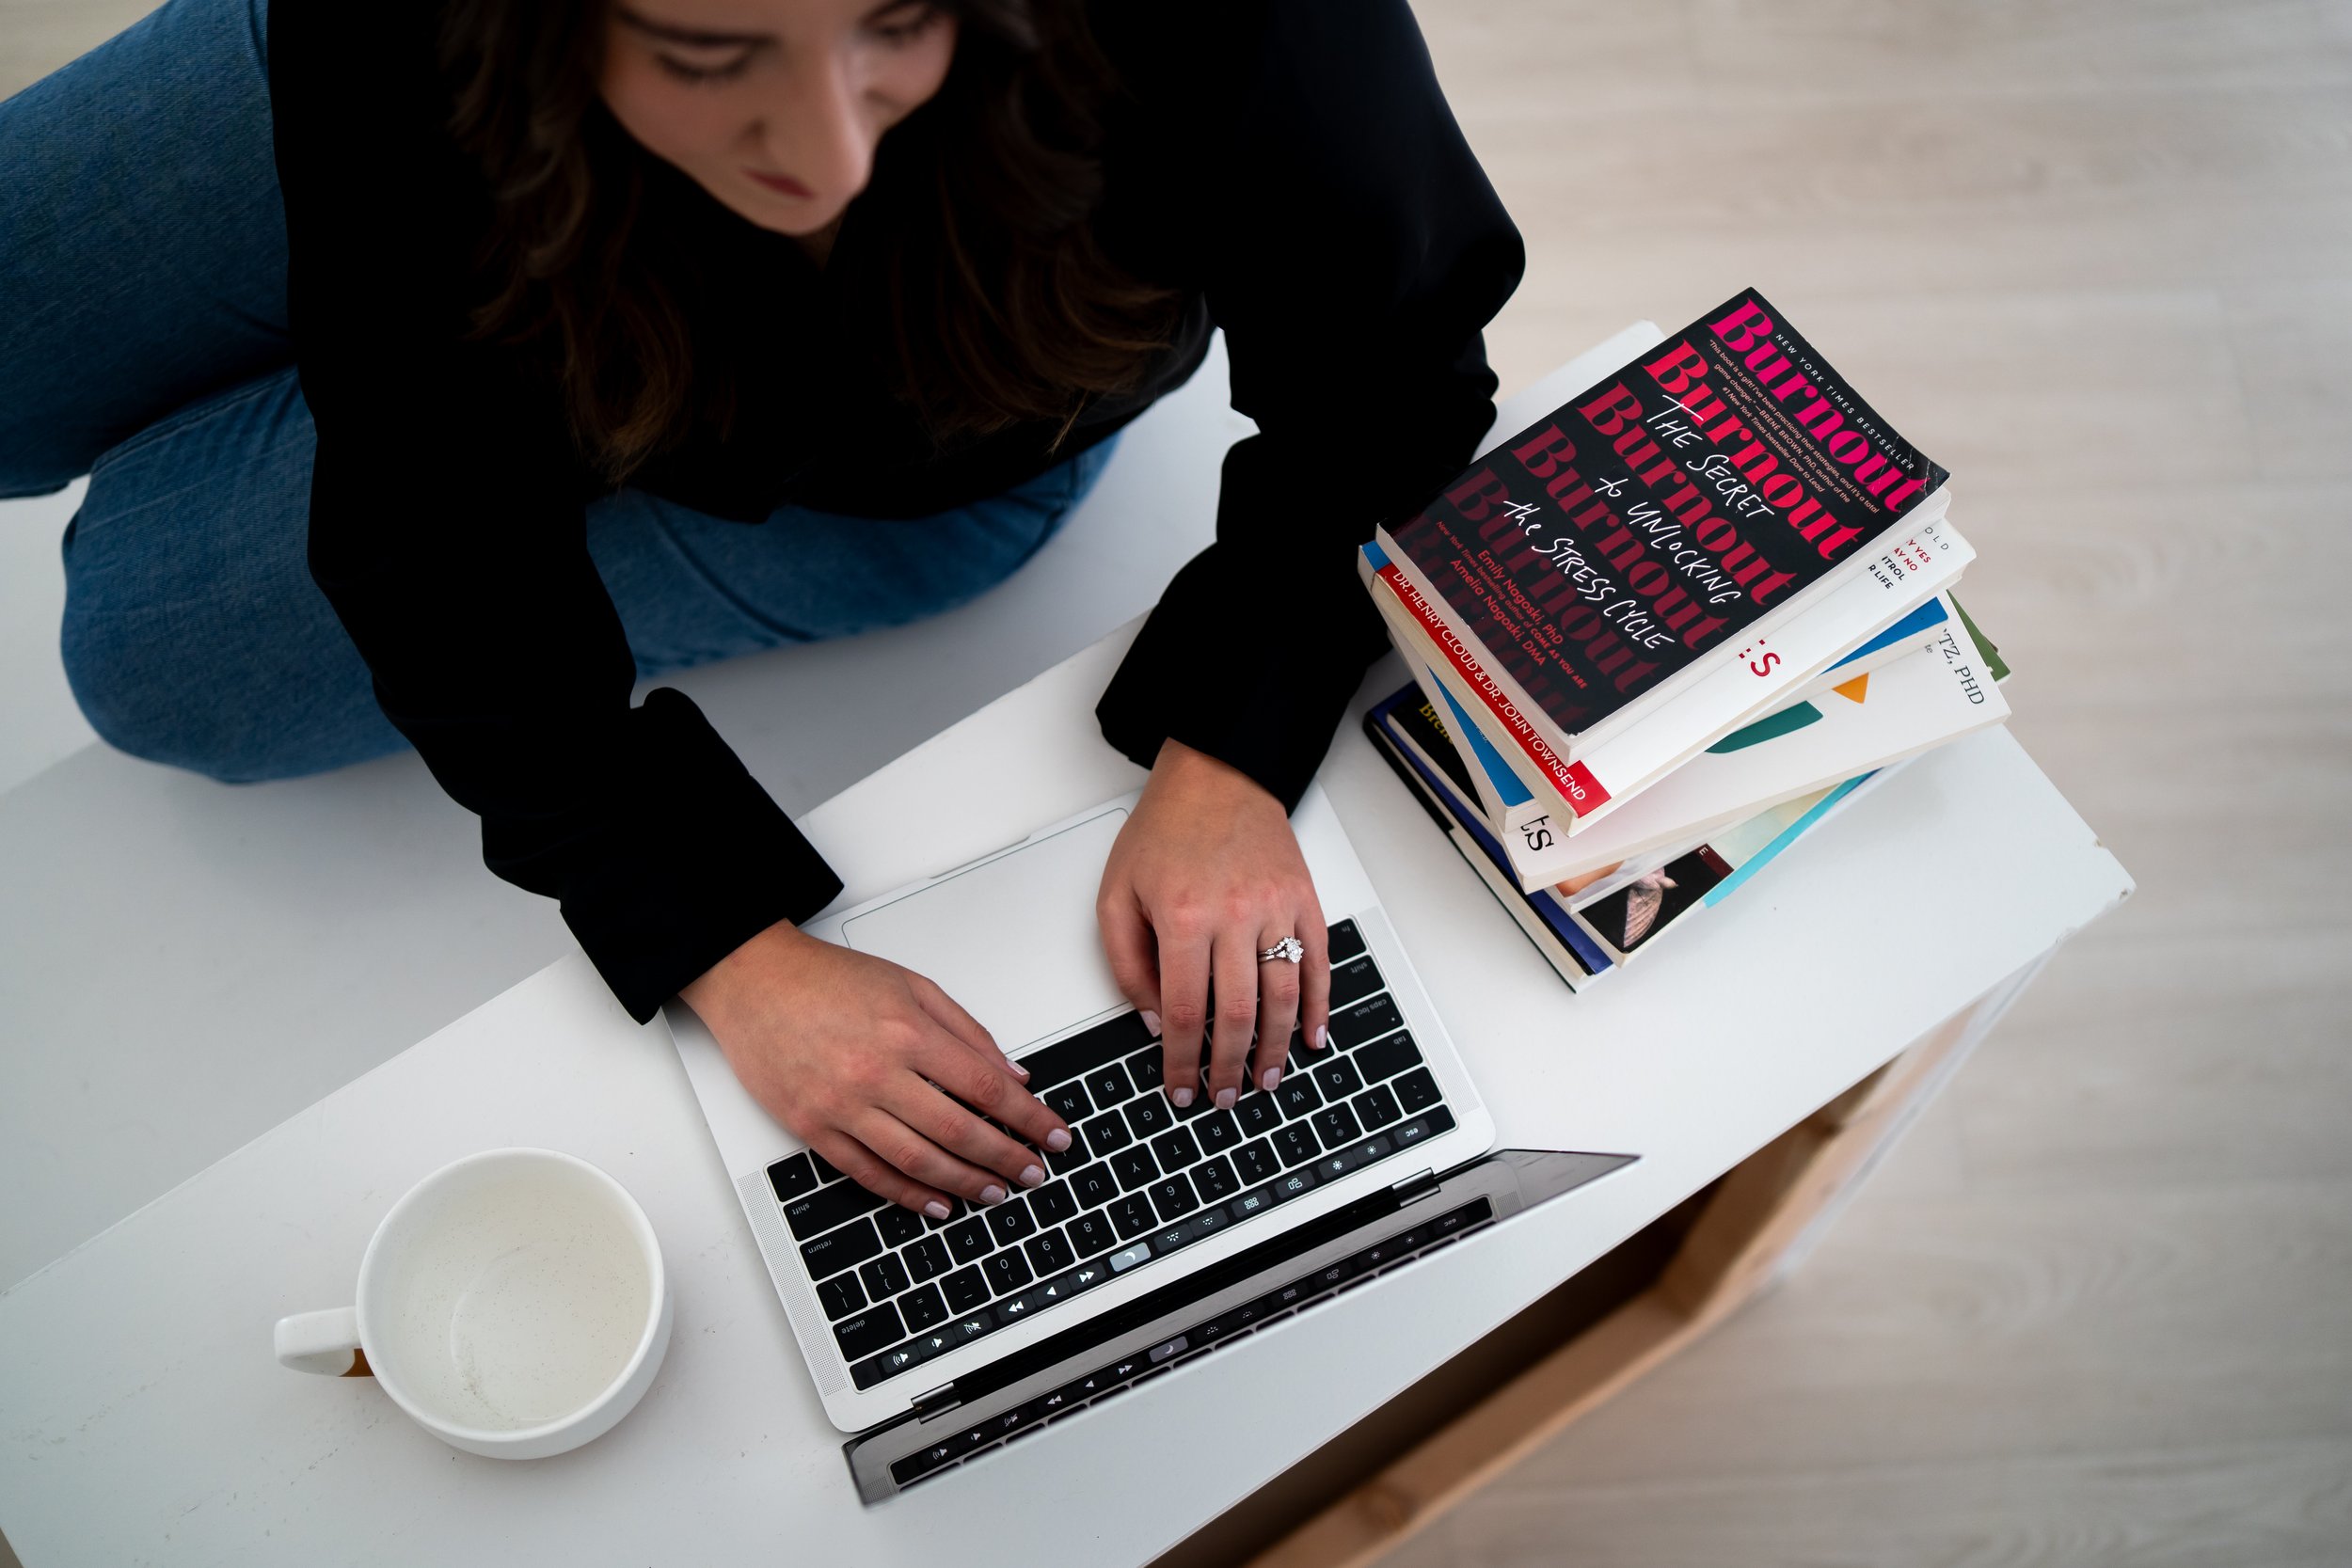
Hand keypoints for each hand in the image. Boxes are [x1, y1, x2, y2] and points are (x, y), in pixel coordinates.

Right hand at [680, 920, 1073, 1216]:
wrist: (753, 981)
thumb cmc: (828, 979)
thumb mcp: (912, 985)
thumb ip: (967, 1031)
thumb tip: (1013, 1076)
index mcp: (907, 1032)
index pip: (985, 1087)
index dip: (1027, 1119)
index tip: (1052, 1135)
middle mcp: (875, 1072)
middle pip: (958, 1131)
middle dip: (1006, 1159)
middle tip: (1033, 1174)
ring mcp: (841, 1106)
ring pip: (917, 1161)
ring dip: (965, 1184)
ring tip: (996, 1194)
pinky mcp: (812, 1128)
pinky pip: (869, 1174)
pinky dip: (908, 1195)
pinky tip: (938, 1203)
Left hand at [1096, 738, 1330, 1110]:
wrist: (1216, 774)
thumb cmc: (1164, 830)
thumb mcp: (1116, 894)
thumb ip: (1126, 963)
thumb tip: (1153, 1020)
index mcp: (1183, 917)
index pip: (1184, 1012)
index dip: (1181, 1062)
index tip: (1180, 1090)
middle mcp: (1235, 915)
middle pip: (1239, 1014)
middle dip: (1230, 1068)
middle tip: (1225, 1097)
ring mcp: (1277, 908)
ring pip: (1284, 997)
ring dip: (1276, 1048)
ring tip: (1266, 1080)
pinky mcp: (1304, 900)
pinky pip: (1320, 964)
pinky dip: (1319, 1007)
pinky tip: (1312, 1037)